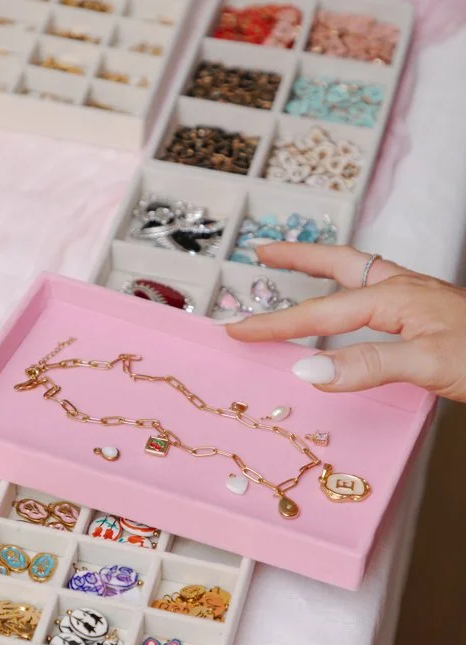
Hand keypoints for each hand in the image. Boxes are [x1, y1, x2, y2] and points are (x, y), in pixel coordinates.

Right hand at [225, 243, 465, 401]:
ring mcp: (417, 298)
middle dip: (297, 259)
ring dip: (322, 269)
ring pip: (358, 274)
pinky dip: (349, 290)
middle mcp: (403, 289)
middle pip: (339, 264)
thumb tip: (308, 371)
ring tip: (294, 269)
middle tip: (261, 252)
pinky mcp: (427, 314)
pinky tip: (350, 305)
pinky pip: (375, 292)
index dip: (276, 324)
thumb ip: (368, 365)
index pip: (321, 312)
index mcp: (395, 297)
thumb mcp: (427, 363)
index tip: (237, 331)